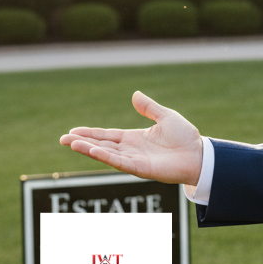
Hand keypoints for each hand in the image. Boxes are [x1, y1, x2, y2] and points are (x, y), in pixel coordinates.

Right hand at [59, 91, 203, 185]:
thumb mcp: (165, 117)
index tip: (73, 131)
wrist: (199, 154)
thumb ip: (149, 108)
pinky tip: (92, 150)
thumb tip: (134, 94)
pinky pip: (119, 162)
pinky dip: (105, 156)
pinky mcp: (141, 168)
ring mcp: (134, 160)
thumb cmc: (185, 138)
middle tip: (62, 139)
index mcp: (135, 138)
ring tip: (70, 143)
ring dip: (88, 149)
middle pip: (101, 145)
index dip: (90, 133)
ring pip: (106, 154)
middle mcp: (131, 150)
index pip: (107, 135)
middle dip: (82, 142)